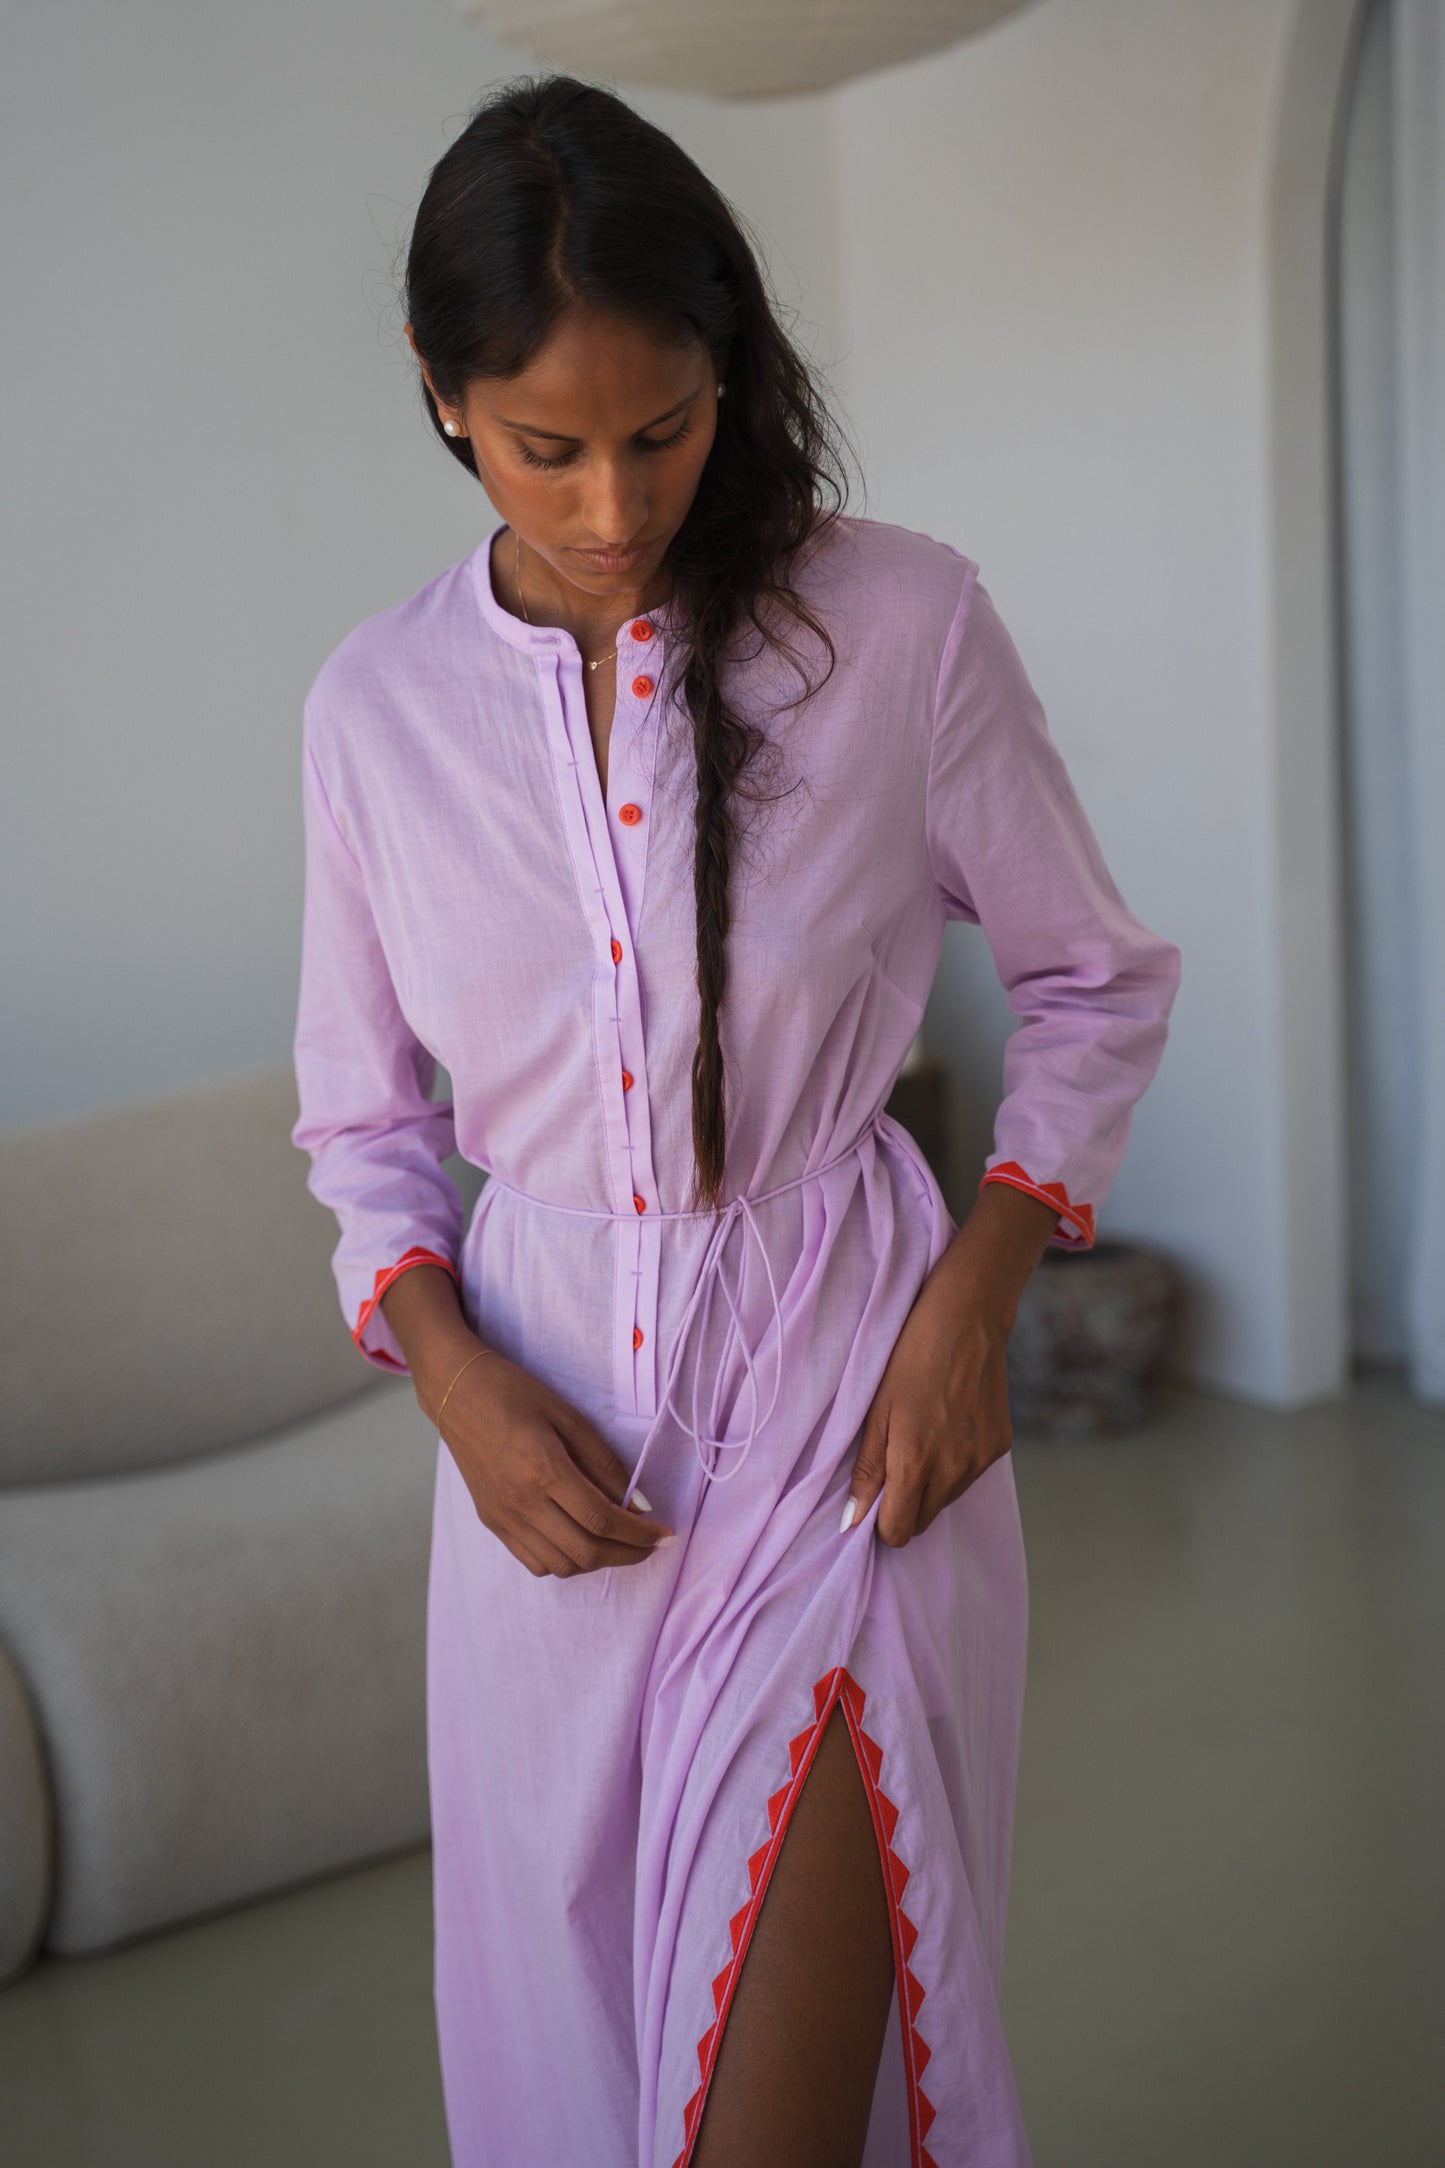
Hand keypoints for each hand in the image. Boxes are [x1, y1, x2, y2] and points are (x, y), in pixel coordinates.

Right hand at [427, 1343, 675, 1578]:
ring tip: (619, 1544)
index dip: (640, 1534)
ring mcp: (503, 1517)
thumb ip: (605, 1463)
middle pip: (585, 1552)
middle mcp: (521, 1502)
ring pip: (560, 1565)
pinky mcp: (491, 1522)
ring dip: (597, 1562)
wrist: (456, 1391)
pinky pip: (534, 1561)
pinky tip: (581, 1541)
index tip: (664, 1534)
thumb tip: (639, 1503)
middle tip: (650, 1545)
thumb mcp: (568, 1417)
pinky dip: (565, 1561)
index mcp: (544, 1470)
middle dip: (627, 1555)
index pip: (602, 1520)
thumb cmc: (515, 1393)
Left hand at [839, 1177, 1058, 1545]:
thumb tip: (851, 1520)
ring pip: (947, 1499)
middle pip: (923, 1521)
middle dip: (905, 1505)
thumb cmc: (910, 1358)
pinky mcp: (999, 1446)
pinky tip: (947, 1427)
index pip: (899, 1531)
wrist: (966, 1318)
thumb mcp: (876, 1411)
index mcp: (916, 1465)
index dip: (881, 1520)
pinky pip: (970, 1476)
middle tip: (893, 1462)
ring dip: (930, 1485)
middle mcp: (954, 1471)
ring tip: (922, 1436)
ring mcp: (981, 1461)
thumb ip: (866, 1470)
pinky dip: (955, 1464)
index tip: (874, 1495)